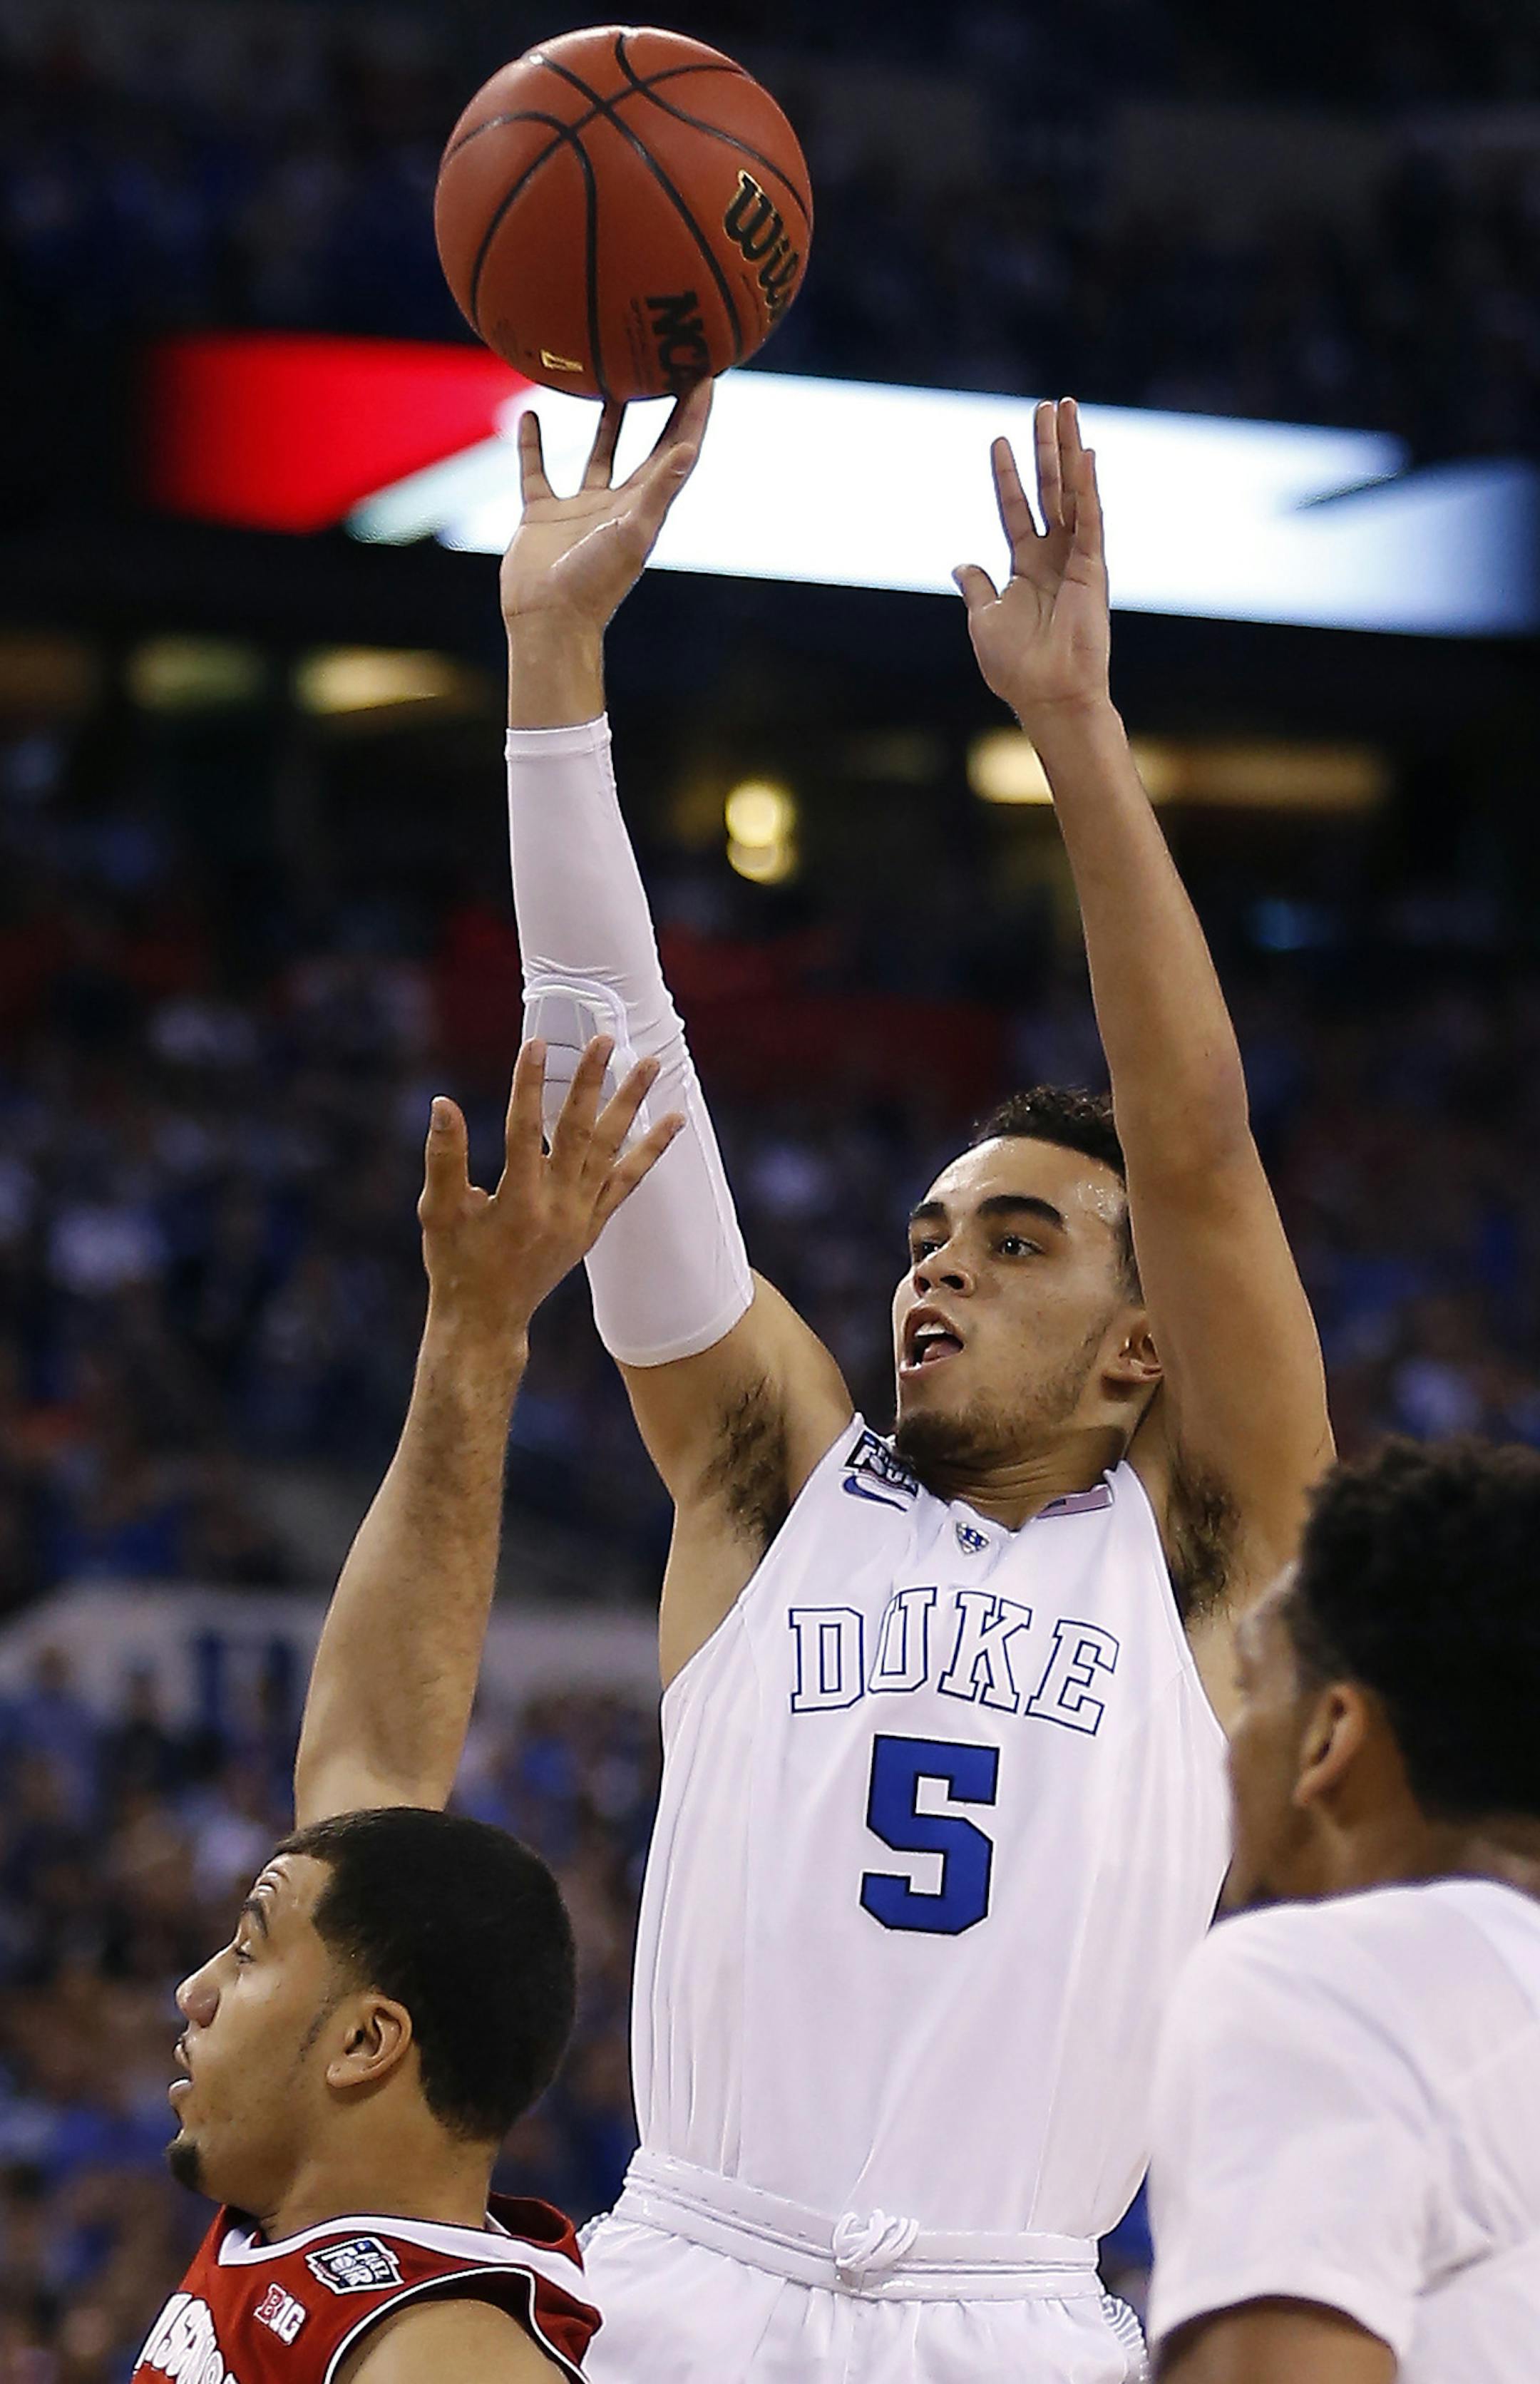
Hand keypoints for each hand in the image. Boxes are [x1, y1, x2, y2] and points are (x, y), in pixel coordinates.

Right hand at [418, 1038, 681, 1348]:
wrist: (488, 1319)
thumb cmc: (456, 1264)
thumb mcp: (438, 1214)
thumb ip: (443, 1158)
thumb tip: (443, 1104)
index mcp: (516, 1203)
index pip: (523, 1131)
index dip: (527, 1086)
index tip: (535, 1044)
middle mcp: (557, 1208)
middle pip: (578, 1132)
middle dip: (591, 1082)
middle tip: (605, 1038)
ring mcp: (581, 1217)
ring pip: (611, 1150)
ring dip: (631, 1104)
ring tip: (651, 1063)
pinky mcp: (593, 1225)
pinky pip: (628, 1181)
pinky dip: (650, 1150)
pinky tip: (672, 1120)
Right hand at [500, 383, 711, 634]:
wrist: (547, 620)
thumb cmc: (594, 584)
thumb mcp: (632, 532)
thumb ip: (658, 490)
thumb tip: (688, 447)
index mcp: (645, 507)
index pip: (677, 451)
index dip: (694, 414)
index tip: (705, 374)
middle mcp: (618, 504)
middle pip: (645, 447)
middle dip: (660, 408)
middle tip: (666, 366)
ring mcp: (581, 509)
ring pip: (597, 454)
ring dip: (607, 421)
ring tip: (610, 379)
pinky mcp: (543, 514)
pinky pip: (538, 470)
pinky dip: (533, 444)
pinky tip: (530, 413)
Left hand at [953, 398, 1111, 730]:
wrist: (1048, 697)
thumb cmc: (1016, 667)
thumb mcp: (985, 620)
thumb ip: (978, 588)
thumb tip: (962, 565)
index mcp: (1026, 566)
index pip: (1016, 509)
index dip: (1007, 475)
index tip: (998, 440)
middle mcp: (1054, 555)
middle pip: (1049, 488)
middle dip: (1046, 447)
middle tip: (1047, 405)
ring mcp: (1076, 559)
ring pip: (1072, 493)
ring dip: (1067, 450)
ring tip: (1064, 409)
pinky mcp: (1093, 569)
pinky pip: (1091, 520)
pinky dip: (1087, 488)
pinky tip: (1084, 455)